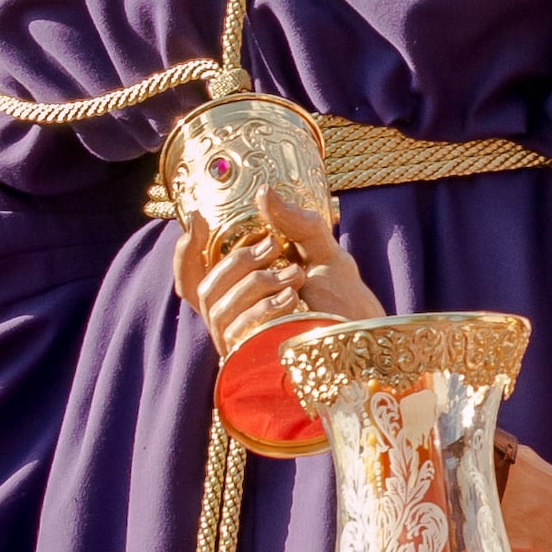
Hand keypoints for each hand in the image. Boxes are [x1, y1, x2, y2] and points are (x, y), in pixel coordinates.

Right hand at [175, 188, 381, 352]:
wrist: (365, 337)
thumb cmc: (344, 298)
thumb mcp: (323, 251)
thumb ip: (295, 223)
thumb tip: (263, 192)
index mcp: (241, 289)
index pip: (192, 274)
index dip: (187, 248)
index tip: (199, 218)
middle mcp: (233, 316)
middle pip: (203, 286)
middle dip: (236, 260)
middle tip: (272, 246)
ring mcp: (239, 340)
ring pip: (216, 306)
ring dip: (254, 283)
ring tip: (294, 275)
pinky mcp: (250, 359)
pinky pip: (235, 329)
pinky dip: (261, 308)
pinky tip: (291, 299)